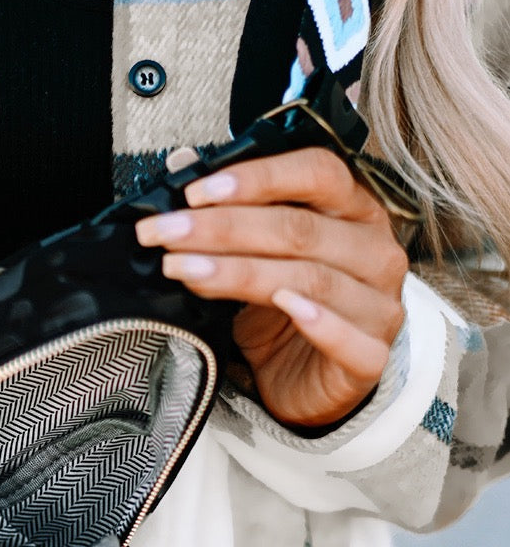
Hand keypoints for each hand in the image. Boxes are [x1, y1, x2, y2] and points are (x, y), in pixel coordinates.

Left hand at [135, 147, 408, 427]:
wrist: (304, 383)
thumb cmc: (281, 313)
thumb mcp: (251, 257)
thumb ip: (226, 210)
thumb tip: (182, 163)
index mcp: (353, 210)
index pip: (317, 173)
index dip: (257, 178)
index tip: (196, 193)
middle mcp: (374, 251)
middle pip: (301, 228)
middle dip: (224, 228)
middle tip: (167, 234)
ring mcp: (380, 304)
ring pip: (313, 279)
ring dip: (241, 272)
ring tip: (186, 270)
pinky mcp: (373, 356)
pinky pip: (350, 337)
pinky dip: (318, 321)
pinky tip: (284, 305)